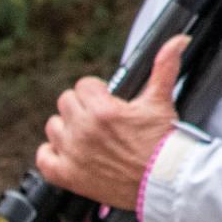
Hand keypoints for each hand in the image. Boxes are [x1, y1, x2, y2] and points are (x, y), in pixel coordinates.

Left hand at [36, 35, 185, 209]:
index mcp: (103, 110)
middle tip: (102, 120)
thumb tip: (178, 40)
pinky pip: (43, 158)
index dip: (98, 92)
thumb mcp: (162, 101)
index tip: (109, 103)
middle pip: (66, 103)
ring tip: (89, 136)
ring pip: (54, 127)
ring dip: (68, 129)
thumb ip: (165, 66)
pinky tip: (69, 152)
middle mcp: (83, 131)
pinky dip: (52, 154)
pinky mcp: (68, 176)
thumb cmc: (163, 143)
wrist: (164, 181)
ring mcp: (73, 154)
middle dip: (83, 107)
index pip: (83, 85)